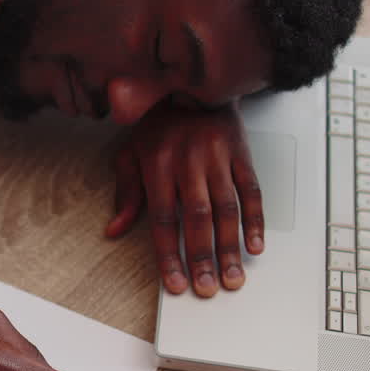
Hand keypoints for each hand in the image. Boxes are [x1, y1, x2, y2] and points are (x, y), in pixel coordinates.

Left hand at [106, 99, 264, 297]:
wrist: (191, 82)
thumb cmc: (157, 124)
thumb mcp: (131, 153)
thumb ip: (127, 193)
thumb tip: (114, 230)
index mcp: (157, 165)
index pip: (162, 219)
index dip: (169, 254)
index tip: (175, 284)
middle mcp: (188, 162)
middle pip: (196, 218)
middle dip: (202, 257)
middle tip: (209, 288)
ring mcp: (217, 157)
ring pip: (227, 208)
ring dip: (231, 246)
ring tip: (234, 277)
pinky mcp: (241, 152)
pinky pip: (251, 189)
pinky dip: (255, 219)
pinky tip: (255, 245)